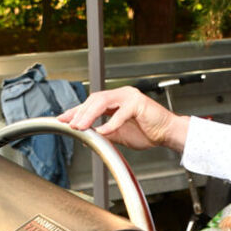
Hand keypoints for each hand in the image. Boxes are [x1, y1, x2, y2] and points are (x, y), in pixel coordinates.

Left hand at [59, 86, 189, 150]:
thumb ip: (105, 132)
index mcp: (116, 100)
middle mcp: (121, 95)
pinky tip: (102, 132)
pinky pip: (120, 113)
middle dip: (79, 112)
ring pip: (103, 102)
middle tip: (68, 123)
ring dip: (89, 115)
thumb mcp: (120, 134)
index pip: (92, 103)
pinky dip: (110, 124)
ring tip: (80, 127)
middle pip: (94, 99)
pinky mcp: (138, 103)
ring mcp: (130, 96)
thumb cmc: (148, 132)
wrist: (168, 133)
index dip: (76, 111)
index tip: (63, 119)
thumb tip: (89, 135)